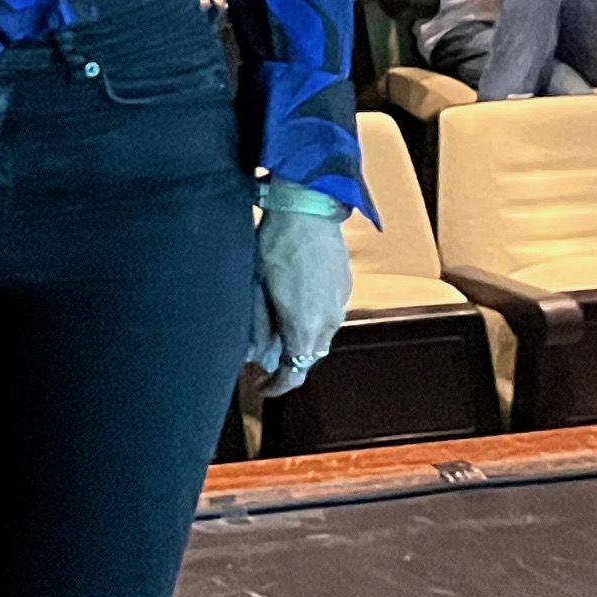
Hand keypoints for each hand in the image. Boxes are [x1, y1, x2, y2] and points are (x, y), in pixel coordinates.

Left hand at [244, 203, 352, 394]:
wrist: (307, 210)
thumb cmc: (276, 245)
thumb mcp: (255, 287)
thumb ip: (255, 325)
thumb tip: (251, 354)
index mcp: (305, 328)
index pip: (294, 374)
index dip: (277, 386)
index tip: (262, 387)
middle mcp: (328, 323)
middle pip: (309, 357)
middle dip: (288, 362)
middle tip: (264, 358)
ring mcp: (340, 305)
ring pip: (321, 337)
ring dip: (300, 340)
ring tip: (277, 329)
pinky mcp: (344, 287)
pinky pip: (329, 316)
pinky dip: (312, 320)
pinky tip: (294, 304)